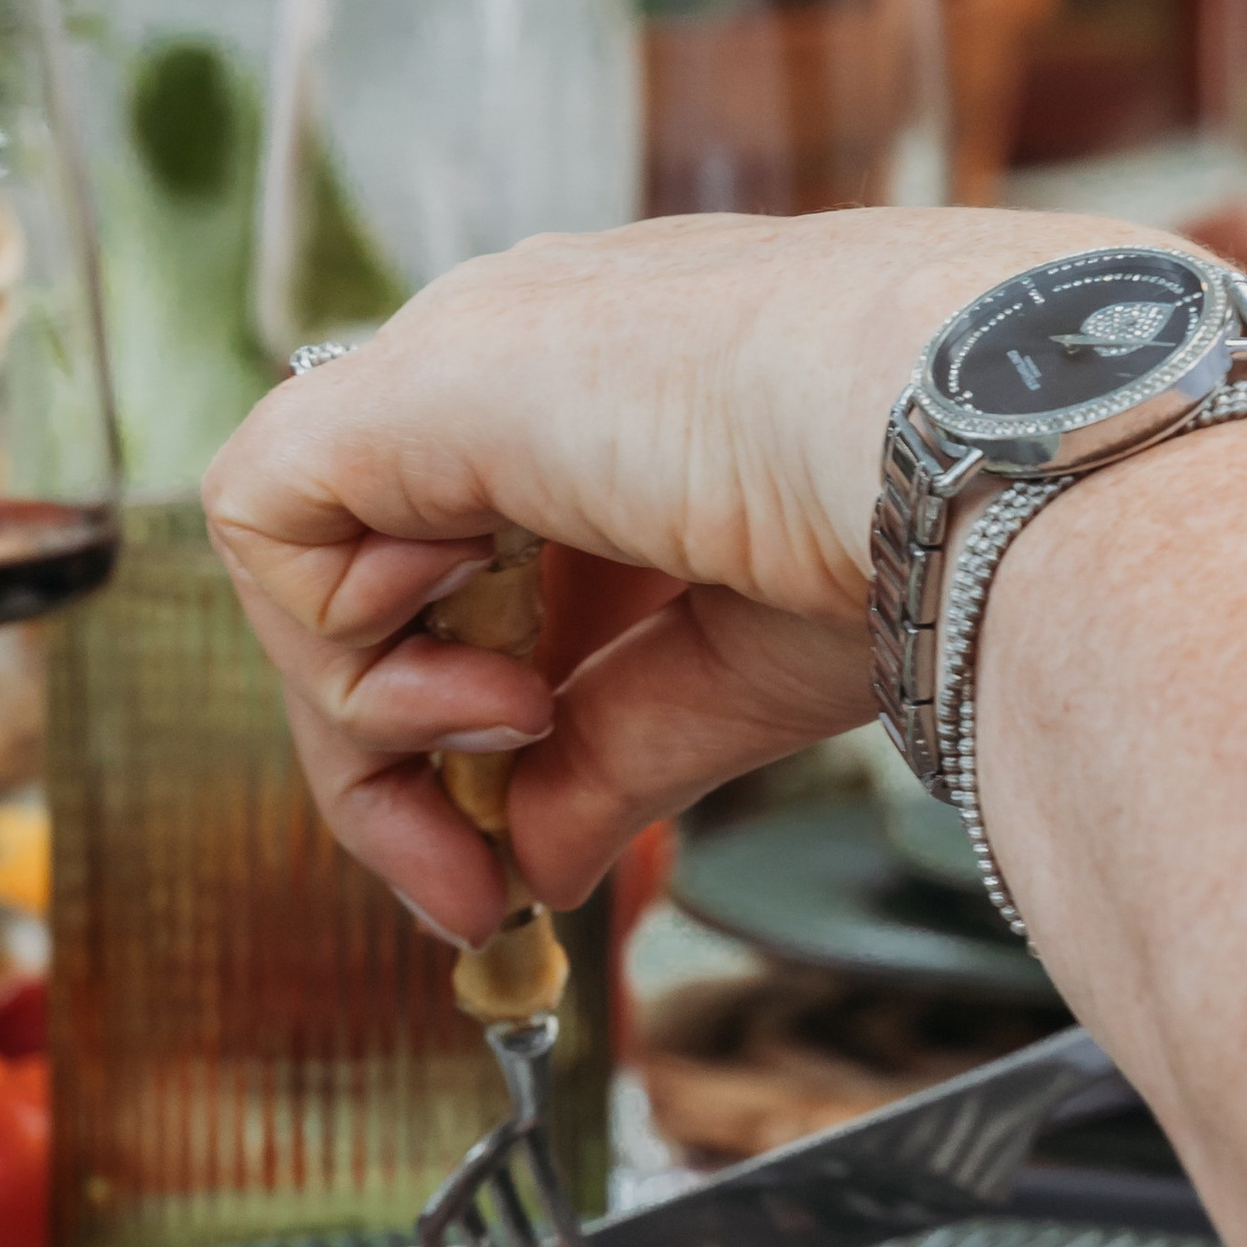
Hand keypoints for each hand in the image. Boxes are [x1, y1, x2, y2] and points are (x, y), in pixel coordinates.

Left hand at [202, 207, 1075, 942]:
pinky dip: (331, 635)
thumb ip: (612, 758)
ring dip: (371, 711)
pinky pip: (263, 510)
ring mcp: (461, 360)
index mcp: (605, 412)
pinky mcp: (417, 381)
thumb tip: (527, 864)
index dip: (448, 742)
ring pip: (301, 556)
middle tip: (462, 886)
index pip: (455, 579)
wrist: (983, 443)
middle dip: (389, 765)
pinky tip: (467, 684)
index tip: (490, 879)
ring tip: (509, 740)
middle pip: (362, 580)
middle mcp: (516, 368)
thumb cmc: (919, 530)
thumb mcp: (738, 677)